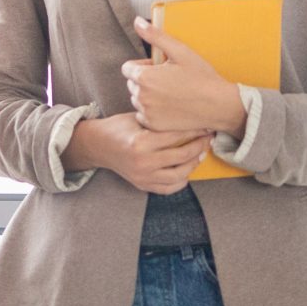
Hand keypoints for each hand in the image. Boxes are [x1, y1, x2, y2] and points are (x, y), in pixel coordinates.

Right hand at [68, 114, 212, 196]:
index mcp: (142, 142)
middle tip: (208, 138)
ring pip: (179, 175)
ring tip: (201, 153)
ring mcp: (143, 176)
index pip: (176, 136)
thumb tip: (190, 117)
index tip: (206, 125)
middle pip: (181, 156)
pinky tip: (187, 169)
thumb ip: (160, 121)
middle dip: (199, 145)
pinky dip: (181, 180)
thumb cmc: (119, 127)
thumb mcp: (138, 118)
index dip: (194, 130)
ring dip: (194, 163)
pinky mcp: (142, 185)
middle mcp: (143, 162)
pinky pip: (168, 188)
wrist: (98, 145)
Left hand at [124, 21, 246, 135]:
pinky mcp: (154, 125)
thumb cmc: (201, 76)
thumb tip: (136, 21)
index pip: (128, 68)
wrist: (218, 105)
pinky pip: (143, 115)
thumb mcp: (179, 51)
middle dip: (145, 80)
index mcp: (144, 77)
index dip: (143, 66)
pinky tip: (170, 107)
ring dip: (148, 95)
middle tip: (168, 80)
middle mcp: (142, 96)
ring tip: (170, 93)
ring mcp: (147, 113)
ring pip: (137, 99)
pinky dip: (152, 111)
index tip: (160, 68)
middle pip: (132, 84)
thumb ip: (155, 36)